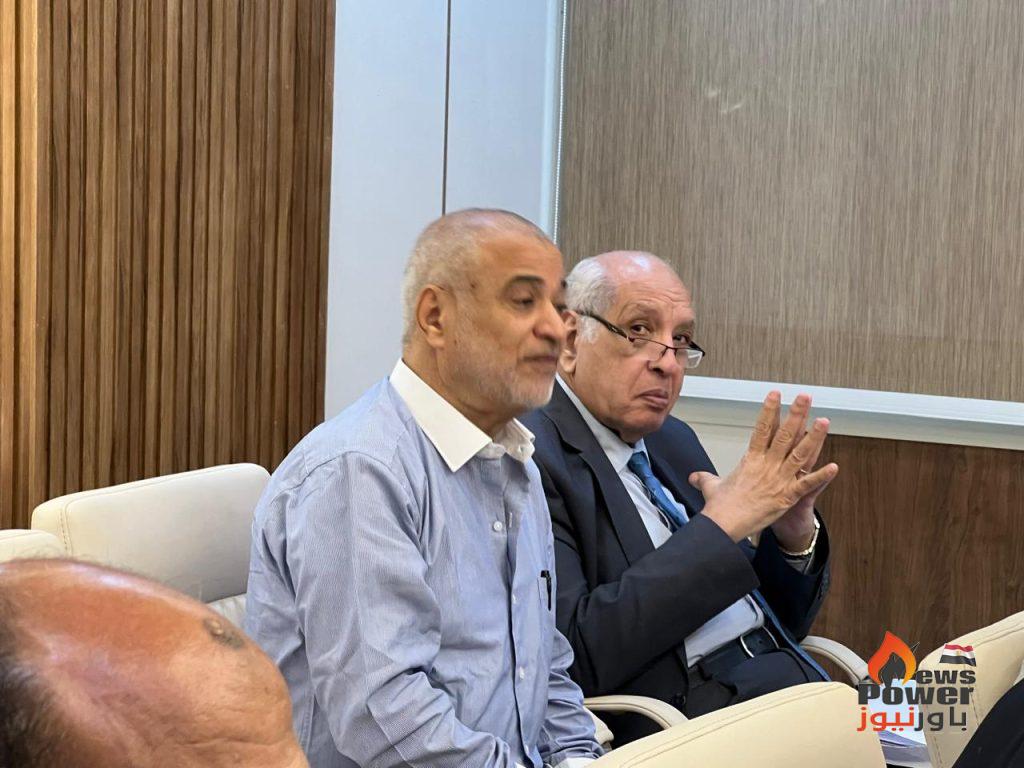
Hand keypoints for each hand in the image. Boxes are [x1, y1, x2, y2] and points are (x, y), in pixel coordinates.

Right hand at [689, 391, 838, 542]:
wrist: (723, 524)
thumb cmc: (719, 506)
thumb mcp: (711, 486)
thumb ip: (705, 478)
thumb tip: (694, 477)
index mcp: (751, 460)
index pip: (761, 429)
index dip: (769, 410)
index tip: (775, 394)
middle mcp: (766, 466)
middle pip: (784, 435)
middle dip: (795, 414)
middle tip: (805, 397)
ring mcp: (778, 480)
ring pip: (800, 454)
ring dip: (813, 437)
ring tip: (823, 420)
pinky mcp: (786, 497)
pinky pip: (806, 484)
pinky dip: (821, 476)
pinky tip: (834, 467)